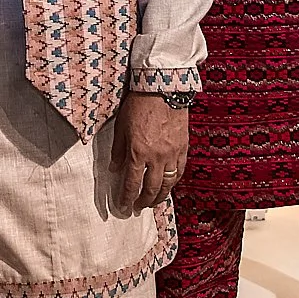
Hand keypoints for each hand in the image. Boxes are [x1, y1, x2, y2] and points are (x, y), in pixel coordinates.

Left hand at [111, 93, 189, 214]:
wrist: (162, 89)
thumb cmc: (138, 105)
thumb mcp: (121, 127)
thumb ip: (118, 151)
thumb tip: (114, 169)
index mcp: (138, 152)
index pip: (131, 183)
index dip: (127, 198)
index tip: (123, 207)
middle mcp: (156, 157)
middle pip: (152, 188)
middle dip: (144, 201)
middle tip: (138, 208)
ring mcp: (172, 154)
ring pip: (168, 183)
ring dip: (160, 196)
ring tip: (153, 202)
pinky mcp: (183, 148)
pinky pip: (180, 171)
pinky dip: (173, 181)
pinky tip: (169, 185)